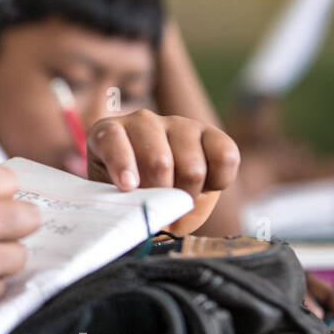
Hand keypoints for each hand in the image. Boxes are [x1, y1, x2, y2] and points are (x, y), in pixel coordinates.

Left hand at [86, 109, 239, 234]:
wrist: (159, 196)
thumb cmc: (130, 197)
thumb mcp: (118, 200)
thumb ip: (123, 202)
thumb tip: (145, 212)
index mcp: (108, 133)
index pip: (113, 139)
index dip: (122, 163)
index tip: (128, 186)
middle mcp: (142, 121)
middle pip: (159, 162)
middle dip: (163, 196)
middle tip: (161, 210)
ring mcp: (178, 123)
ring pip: (192, 167)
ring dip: (189, 195)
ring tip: (179, 201)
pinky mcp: (210, 133)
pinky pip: (225, 157)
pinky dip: (219, 182)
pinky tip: (206, 187)